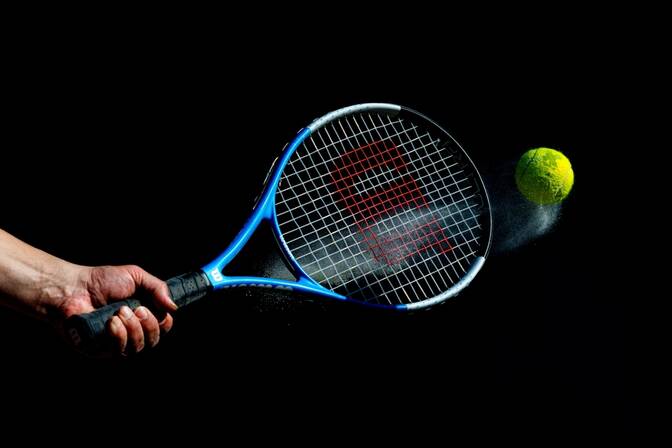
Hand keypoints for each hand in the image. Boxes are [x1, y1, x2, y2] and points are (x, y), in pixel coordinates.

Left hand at [58, 265, 176, 354]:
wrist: (73, 288)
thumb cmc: (102, 281)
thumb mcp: (136, 276)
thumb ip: (158, 288)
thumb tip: (174, 307)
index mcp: (143, 314)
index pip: (164, 326)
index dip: (164, 321)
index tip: (156, 308)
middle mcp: (132, 330)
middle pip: (154, 340)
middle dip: (149, 324)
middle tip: (136, 308)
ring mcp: (117, 342)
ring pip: (139, 347)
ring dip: (133, 328)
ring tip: (119, 312)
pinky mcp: (102, 351)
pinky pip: (120, 352)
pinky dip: (119, 335)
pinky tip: (110, 322)